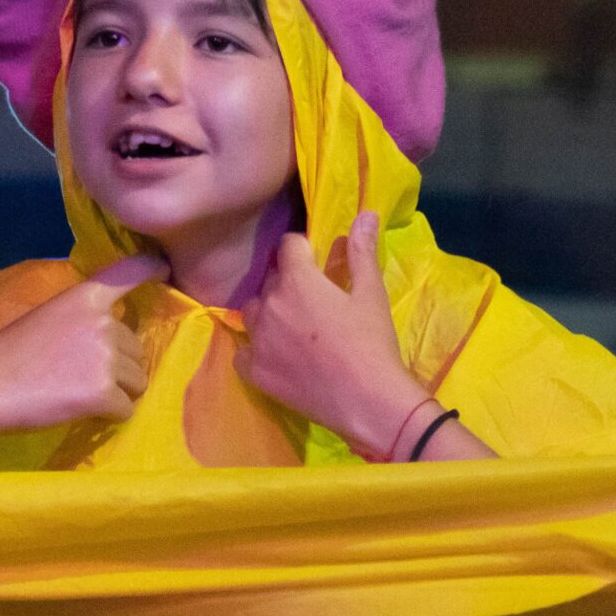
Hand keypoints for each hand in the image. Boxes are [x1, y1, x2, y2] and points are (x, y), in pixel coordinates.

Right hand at [0, 253, 167, 437]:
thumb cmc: (7, 356)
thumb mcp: (47, 319)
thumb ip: (82, 320)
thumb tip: (116, 337)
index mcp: (84, 298)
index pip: (125, 275)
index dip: (147, 268)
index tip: (163, 266)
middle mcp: (102, 323)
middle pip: (136, 348)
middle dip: (118, 366)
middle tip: (78, 376)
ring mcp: (106, 358)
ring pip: (137, 381)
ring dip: (117, 392)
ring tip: (78, 394)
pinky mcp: (104, 392)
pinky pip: (126, 409)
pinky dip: (108, 416)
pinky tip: (79, 410)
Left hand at [239, 212, 423, 452]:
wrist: (368, 401)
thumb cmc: (373, 343)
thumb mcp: (371, 293)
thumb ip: (362, 251)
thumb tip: (365, 214)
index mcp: (298, 280)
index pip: (288, 246)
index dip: (303, 251)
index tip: (316, 264)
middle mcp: (269, 304)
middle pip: (270, 279)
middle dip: (288, 283)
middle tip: (312, 302)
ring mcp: (257, 339)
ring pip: (252, 312)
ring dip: (268, 313)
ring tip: (291, 328)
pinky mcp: (254, 371)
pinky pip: (243, 351)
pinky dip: (255, 349)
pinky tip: (275, 356)